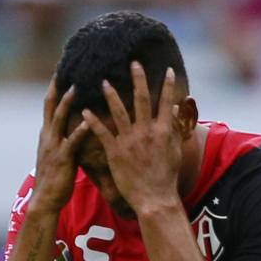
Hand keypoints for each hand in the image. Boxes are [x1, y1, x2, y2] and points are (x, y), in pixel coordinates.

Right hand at [29, 81, 87, 214]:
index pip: (49, 105)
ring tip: (76, 87)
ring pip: (58, 118)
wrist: (44, 200)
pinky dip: (80, 130)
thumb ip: (62, 140)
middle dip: (57, 87)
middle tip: (64, 68)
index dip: (55, 88)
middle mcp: (47, 136)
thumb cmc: (54, 179)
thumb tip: (72, 129)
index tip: (61, 71)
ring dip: (67, 102)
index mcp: (46, 134)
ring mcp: (53, 146)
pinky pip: (72, 141)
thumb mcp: (56, 155)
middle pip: (50, 105)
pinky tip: (88, 121)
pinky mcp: (63, 158)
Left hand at [84, 63, 184, 213]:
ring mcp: (130, 141)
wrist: (155, 198)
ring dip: (111, 95)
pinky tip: (85, 110)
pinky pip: (102, 132)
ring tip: (103, 81)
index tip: (166, 69)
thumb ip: (175, 129)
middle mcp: (147, 131)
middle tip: (133, 63)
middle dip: (138, 80)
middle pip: (142, 100)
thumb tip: (176, 110)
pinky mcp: (116, 152)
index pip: (166, 102)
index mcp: (163, 130)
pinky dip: (93, 121)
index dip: (167, 84)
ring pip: (119, 112)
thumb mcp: (175, 151)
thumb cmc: (166, 176)